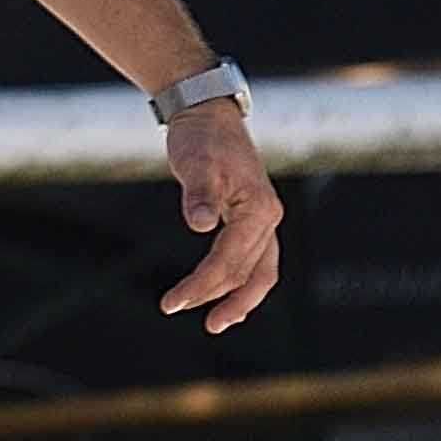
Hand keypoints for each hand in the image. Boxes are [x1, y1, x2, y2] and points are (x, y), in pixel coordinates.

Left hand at [159, 102, 280, 330]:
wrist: (208, 117)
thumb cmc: (202, 139)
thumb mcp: (196, 163)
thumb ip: (199, 194)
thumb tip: (201, 224)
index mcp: (259, 209)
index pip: (230, 260)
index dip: (202, 284)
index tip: (172, 303)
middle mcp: (267, 218)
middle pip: (249, 272)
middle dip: (220, 299)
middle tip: (196, 321)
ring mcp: (262, 221)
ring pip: (259, 271)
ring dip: (238, 298)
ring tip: (217, 323)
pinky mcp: (250, 220)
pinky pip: (253, 260)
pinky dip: (241, 282)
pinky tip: (224, 299)